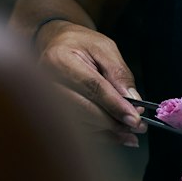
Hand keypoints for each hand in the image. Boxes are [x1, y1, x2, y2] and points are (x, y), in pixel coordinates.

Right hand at [35, 22, 144, 147]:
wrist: (55, 45)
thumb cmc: (79, 44)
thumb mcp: (104, 47)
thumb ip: (118, 72)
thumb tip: (132, 100)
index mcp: (59, 60)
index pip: (91, 86)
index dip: (114, 104)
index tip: (134, 117)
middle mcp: (46, 83)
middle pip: (83, 109)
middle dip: (112, 121)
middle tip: (137, 125)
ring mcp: (44, 101)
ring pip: (80, 124)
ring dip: (108, 131)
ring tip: (130, 132)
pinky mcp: (49, 114)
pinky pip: (76, 131)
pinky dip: (99, 136)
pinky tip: (117, 137)